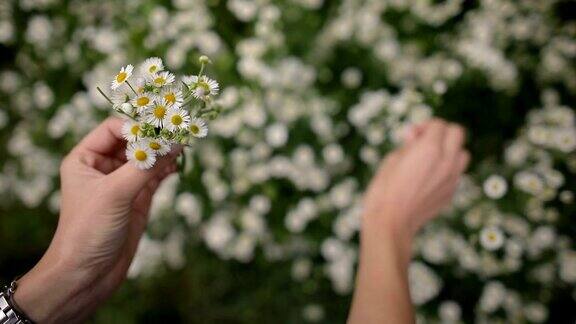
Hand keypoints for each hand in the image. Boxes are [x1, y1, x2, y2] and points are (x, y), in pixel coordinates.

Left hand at [13, 117, 180, 322]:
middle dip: (155, 137)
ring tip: (185, 146)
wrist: (87, 276)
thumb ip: (145, 166)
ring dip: (164, 152)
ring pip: (147, 158)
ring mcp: (122, 184)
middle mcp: (102, 167)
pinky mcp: (137, 199)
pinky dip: (168, 169)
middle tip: (180, 133)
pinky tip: (179, 165)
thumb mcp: (114, 193)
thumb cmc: (88, 231)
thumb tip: (175, 143)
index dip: (137, 127)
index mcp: (85, 158)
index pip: (114, 128)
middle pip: (133, 141)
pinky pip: (155, 176)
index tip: (162, 129)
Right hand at [363, 118, 468, 246]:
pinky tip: (428, 178)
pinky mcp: (451, 193)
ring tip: (431, 159)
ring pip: (463, 154)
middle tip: (425, 141)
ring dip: (450, 151)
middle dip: (442, 133)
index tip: (412, 135)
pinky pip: (456, 174)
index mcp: (430, 149)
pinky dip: (446, 170)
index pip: (439, 124)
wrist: (390, 221)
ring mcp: (452, 179)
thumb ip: (409, 144)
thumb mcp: (392, 158)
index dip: (424, 126)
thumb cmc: (385, 188)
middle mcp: (446, 161)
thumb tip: (416, 135)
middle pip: (457, 133)